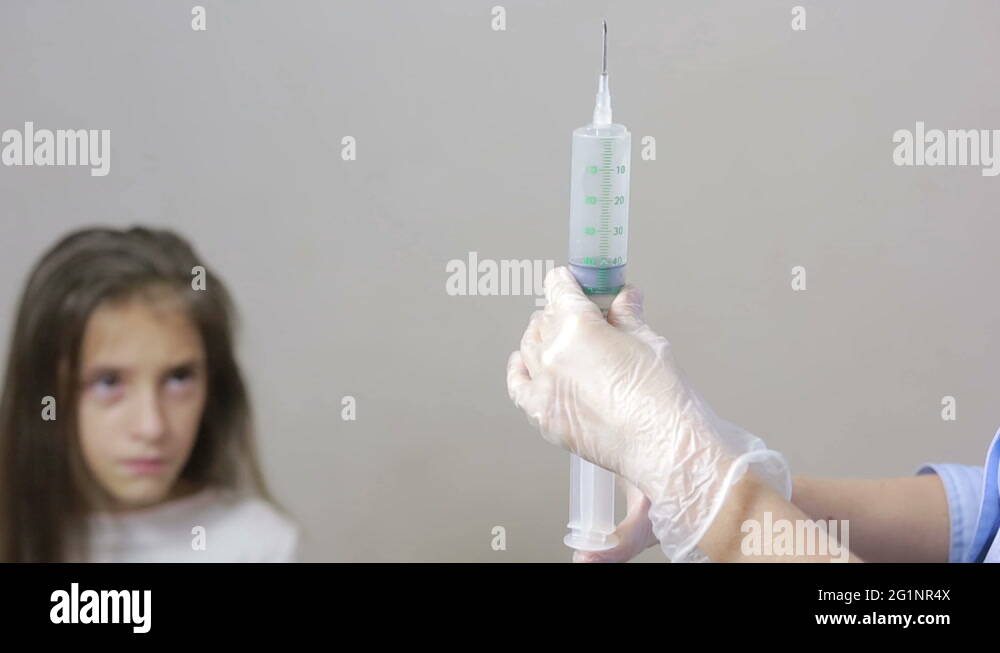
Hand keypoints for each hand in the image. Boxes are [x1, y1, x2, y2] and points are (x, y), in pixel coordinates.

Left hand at [507, 266, 790, 562]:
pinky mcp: (545, 417)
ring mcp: (544, 388)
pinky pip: (518, 386)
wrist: (664, 446)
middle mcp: (552, 355)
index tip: (573, 280)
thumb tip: (624, 297)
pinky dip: (520, 371)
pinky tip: (525, 364)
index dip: (568, 280)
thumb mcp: (649, 341)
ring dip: (541, 337)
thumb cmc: (662, 397)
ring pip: (528, 348)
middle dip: (561, 311)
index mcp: (576, 327)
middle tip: (582, 315)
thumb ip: (627, 315)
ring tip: (559, 339)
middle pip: (544, 319)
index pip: (559, 288)